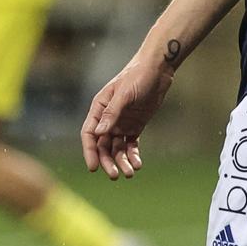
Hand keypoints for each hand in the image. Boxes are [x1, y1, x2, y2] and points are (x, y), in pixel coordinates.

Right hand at [80, 53, 176, 180]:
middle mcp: (108, 118)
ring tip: (130, 173)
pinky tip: (138, 164)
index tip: (93, 168)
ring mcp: (121, 123)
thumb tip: (98, 133)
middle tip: (115, 175)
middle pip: (102, 145)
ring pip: (117, 148)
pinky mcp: (135, 126)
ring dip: (121, 161)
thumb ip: (112, 113)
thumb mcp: (124, 94)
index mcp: (99, 108)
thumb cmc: (137, 76)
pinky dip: (133, 155)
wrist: (157, 70)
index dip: (89, 151)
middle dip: (107, 161)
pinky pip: (131, 145)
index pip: (89, 133)